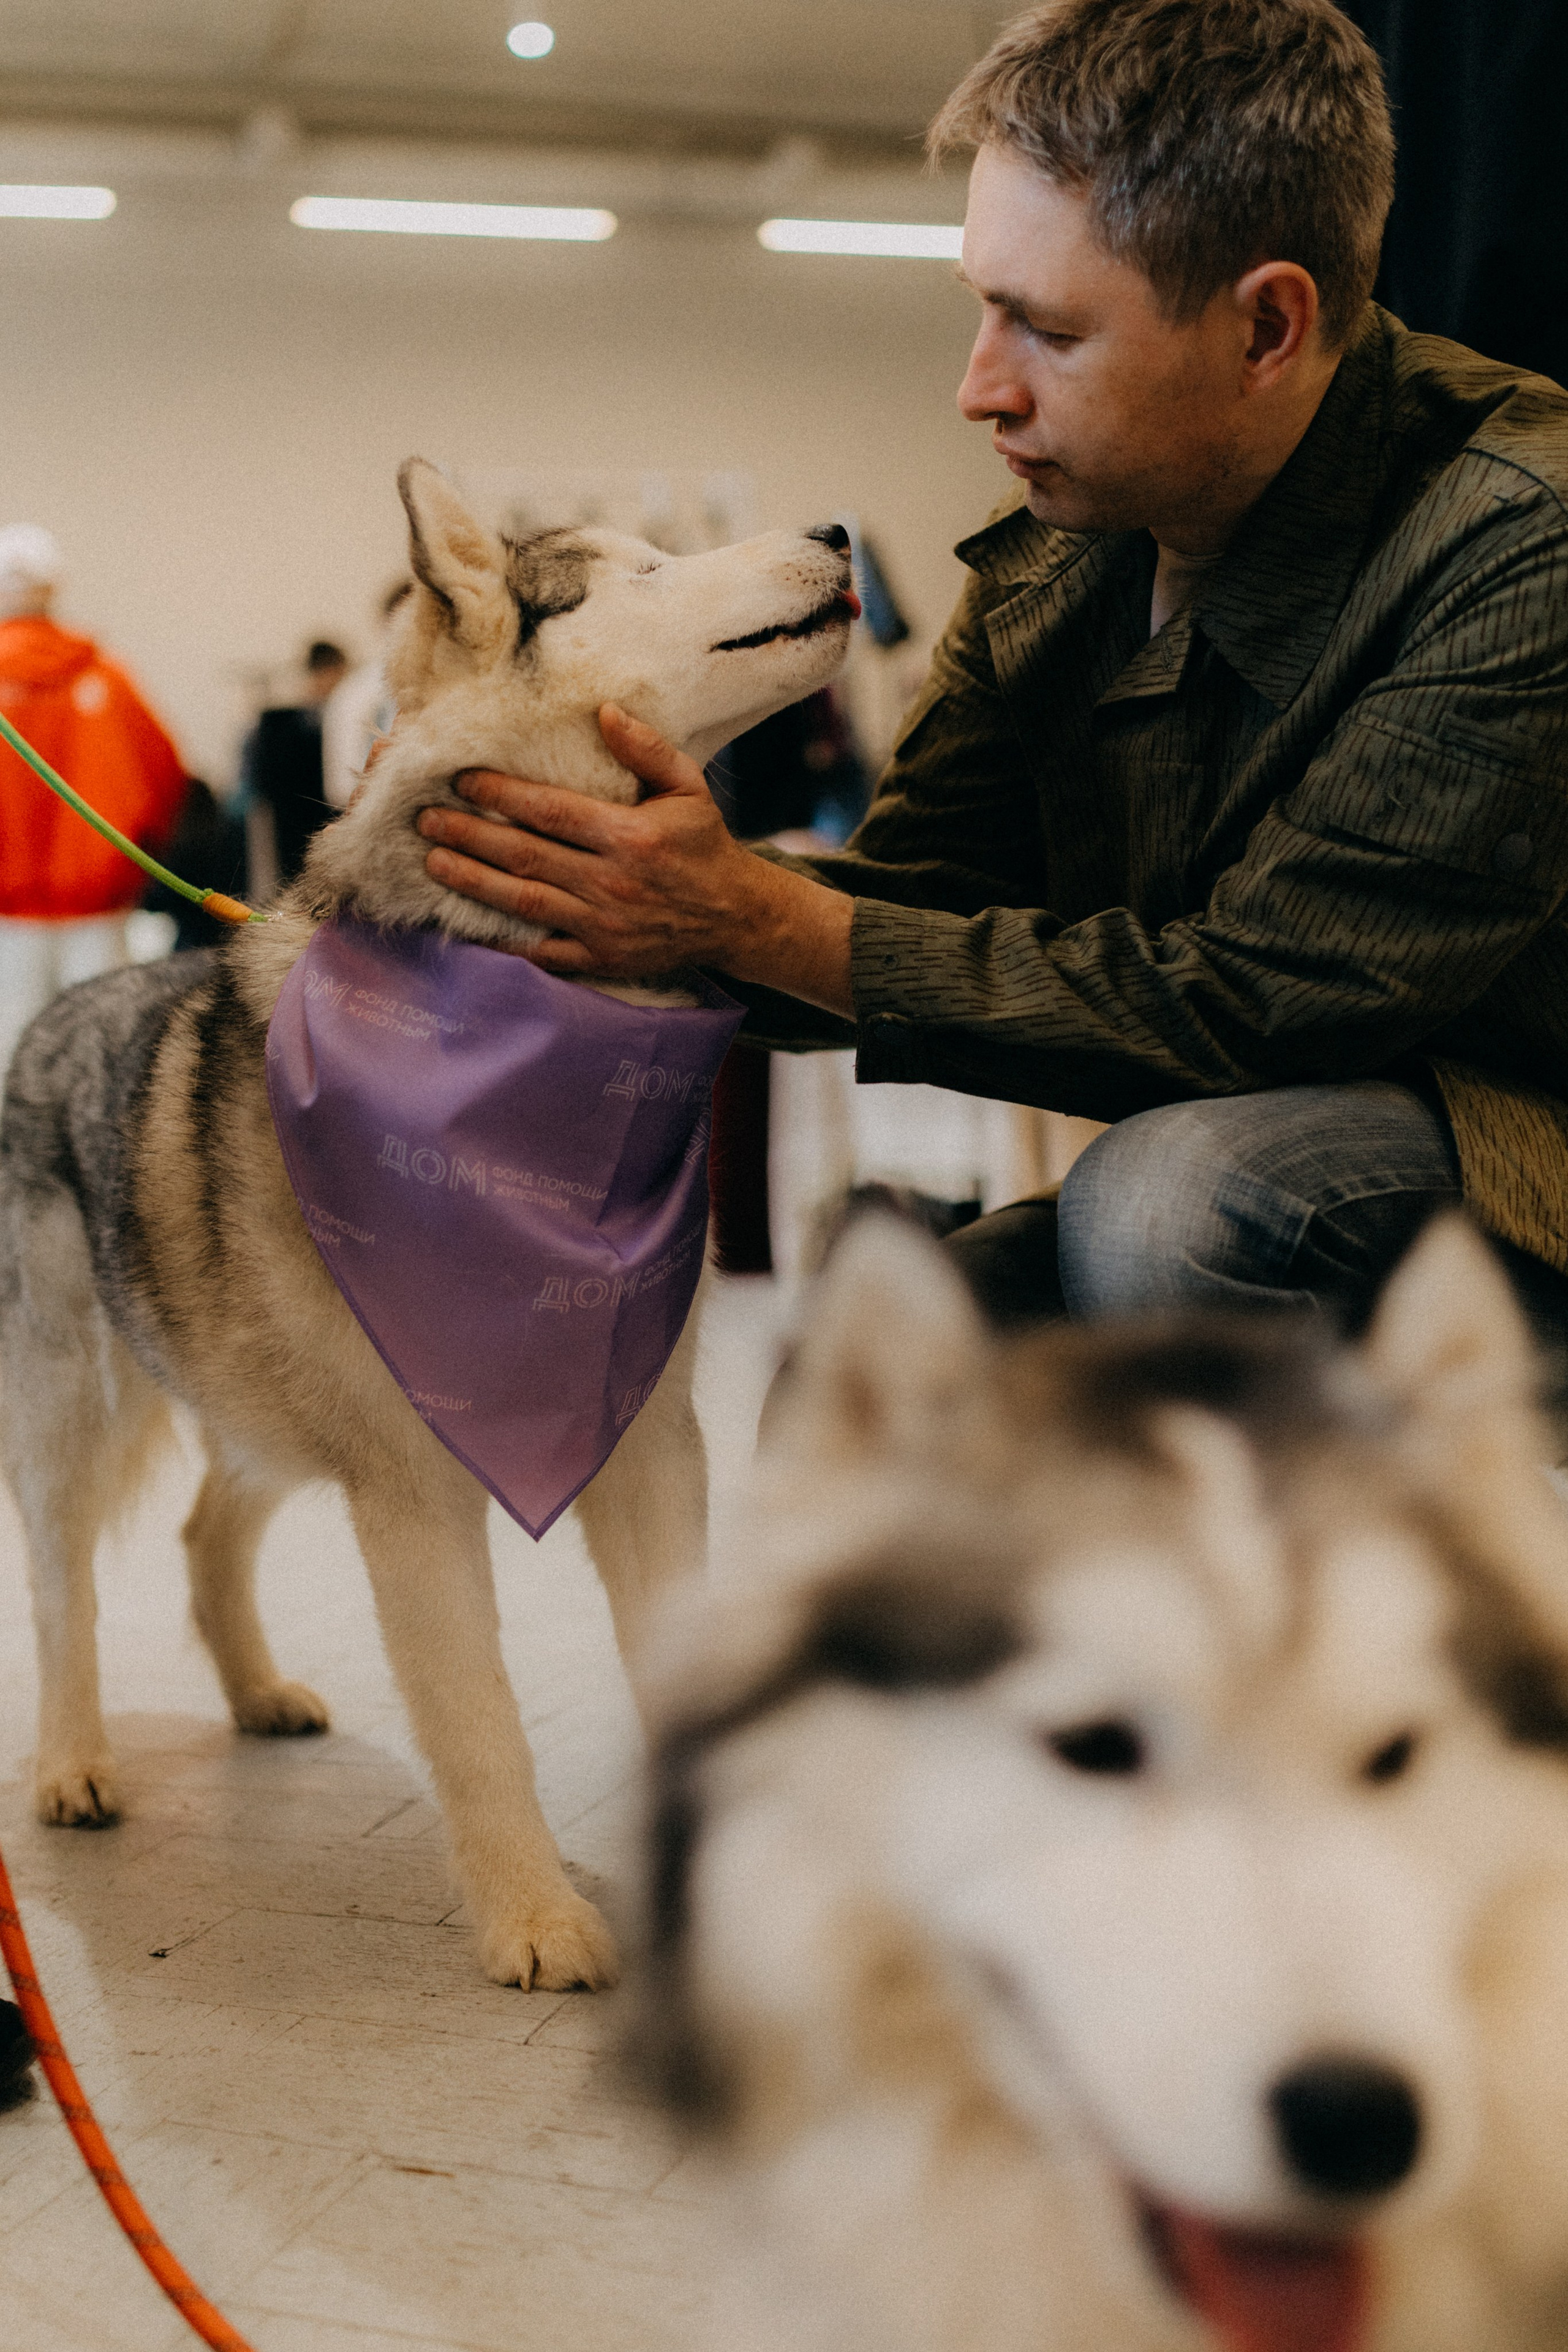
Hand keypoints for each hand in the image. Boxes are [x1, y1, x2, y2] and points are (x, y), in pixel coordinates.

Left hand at [417, 704, 853, 1014]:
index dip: (502, 795)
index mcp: (631, 836)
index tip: (462, 780)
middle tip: (427, 821)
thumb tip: (604, 710)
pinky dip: (504, 940)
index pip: (552, 812)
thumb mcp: (688, 787)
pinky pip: (544, 951)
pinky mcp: (601, 959)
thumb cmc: (704, 845)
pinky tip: (467, 922)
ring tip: (433, 863)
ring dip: (473, 882)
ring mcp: (605, 926)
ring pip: (525, 902)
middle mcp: (614, 883)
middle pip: (526, 856)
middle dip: (469, 836)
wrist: (735, 917)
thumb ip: (647, 749)